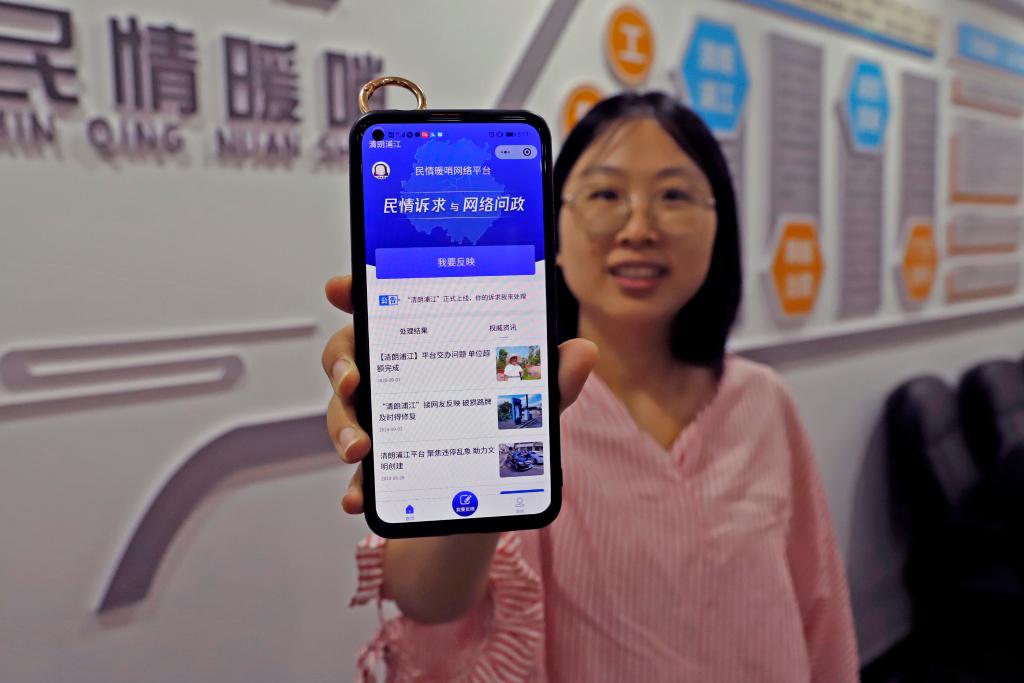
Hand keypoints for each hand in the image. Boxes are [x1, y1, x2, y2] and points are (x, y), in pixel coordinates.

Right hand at [321, 275, 596, 513]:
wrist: (483, 511)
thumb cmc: (500, 442)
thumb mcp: (531, 411)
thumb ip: (552, 383)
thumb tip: (583, 351)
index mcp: (427, 351)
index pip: (385, 311)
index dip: (357, 295)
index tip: (341, 288)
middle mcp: (396, 381)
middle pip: (350, 355)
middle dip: (342, 363)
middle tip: (355, 379)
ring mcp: (383, 424)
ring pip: (344, 411)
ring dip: (344, 427)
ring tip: (361, 449)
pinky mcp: (381, 469)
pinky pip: (359, 473)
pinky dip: (357, 486)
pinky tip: (360, 496)